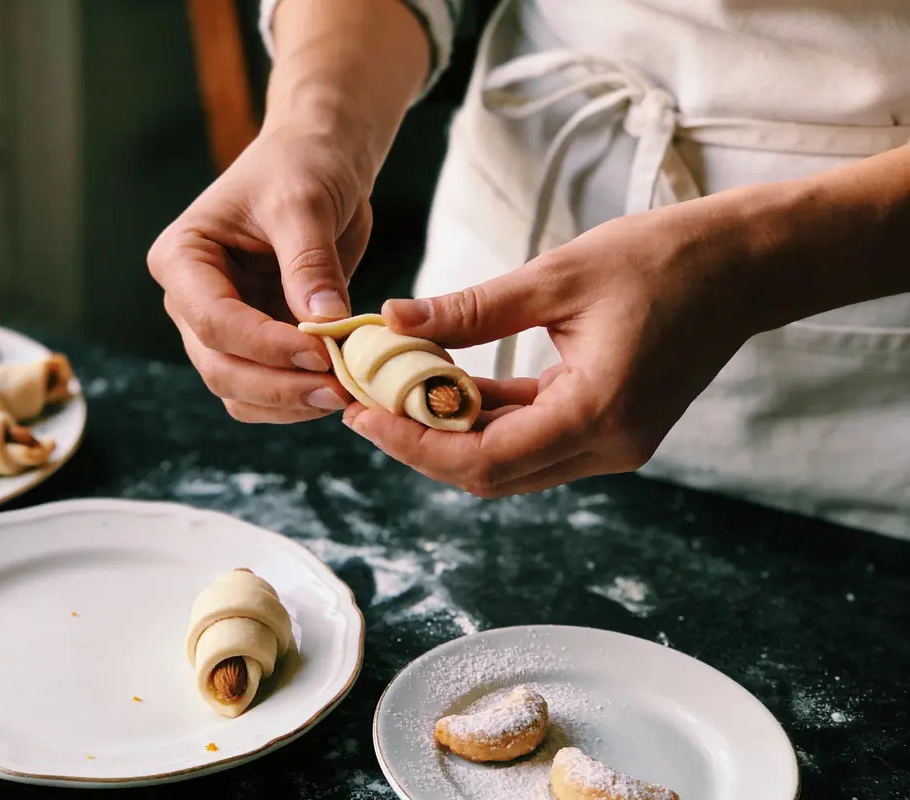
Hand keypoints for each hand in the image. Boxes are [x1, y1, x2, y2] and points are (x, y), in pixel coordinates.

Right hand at [148, 124, 372, 422]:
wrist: (318, 162)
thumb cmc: (301, 166)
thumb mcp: (304, 202)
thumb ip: (310, 262)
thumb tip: (323, 321)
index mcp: (182, 257)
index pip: (213, 319)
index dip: (265, 346)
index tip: (322, 354)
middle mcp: (188, 299)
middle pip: (219, 366)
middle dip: (278, 386)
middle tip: (338, 390)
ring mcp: (219, 327)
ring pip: (237, 390)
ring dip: (288, 403)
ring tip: (343, 395)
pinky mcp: (254, 343)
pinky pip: (265, 390)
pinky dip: (297, 401)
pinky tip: (339, 390)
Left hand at [342, 195, 759, 496]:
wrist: (746, 264)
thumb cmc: (665, 259)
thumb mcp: (557, 277)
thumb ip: (472, 309)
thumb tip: (394, 319)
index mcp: (597, 416)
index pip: (483, 460)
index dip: (414, 443)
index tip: (362, 412)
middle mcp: (607, 446)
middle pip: (489, 473)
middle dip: (420, 443)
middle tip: (364, 402)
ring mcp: (611, 442)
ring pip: (508, 460)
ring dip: (449, 431)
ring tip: (391, 390)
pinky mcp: (610, 426)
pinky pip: (533, 436)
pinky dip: (486, 417)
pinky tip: (444, 383)